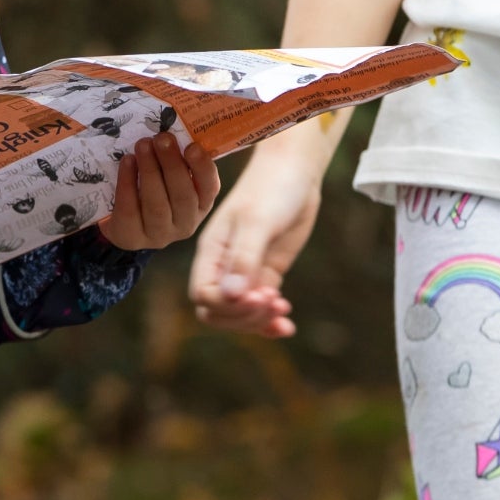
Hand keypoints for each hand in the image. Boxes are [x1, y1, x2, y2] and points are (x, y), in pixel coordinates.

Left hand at [96, 132, 219, 250]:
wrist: (122, 223)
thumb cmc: (151, 190)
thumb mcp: (169, 176)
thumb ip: (176, 160)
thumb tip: (174, 128)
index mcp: (200, 205)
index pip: (209, 188)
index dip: (203, 168)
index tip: (192, 146)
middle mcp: (185, 224)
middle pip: (182, 195)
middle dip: (172, 164)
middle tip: (162, 138)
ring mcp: (159, 234)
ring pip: (157, 204)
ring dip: (150, 171)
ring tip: (142, 145)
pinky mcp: (132, 237)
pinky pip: (130, 209)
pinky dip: (128, 182)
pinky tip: (127, 161)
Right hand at [186, 142, 323, 337]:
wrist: (294, 173)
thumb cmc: (271, 189)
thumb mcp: (257, 222)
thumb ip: (244, 258)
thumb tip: (233, 296)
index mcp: (212, 251)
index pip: (204, 295)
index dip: (228, 305)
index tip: (259, 294)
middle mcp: (224, 265)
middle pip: (219, 311)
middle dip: (245, 317)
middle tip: (275, 302)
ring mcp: (246, 271)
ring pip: (240, 313)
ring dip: (259, 320)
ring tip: (284, 310)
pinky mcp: (267, 272)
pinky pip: (261, 306)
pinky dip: (271, 321)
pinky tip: (287, 326)